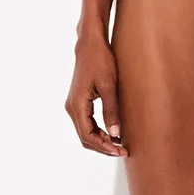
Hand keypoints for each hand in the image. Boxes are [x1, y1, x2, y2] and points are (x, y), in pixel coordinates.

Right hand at [64, 36, 127, 156]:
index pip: (87, 135)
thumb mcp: (109, 85)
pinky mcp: (78, 100)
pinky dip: (97, 130)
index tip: (119, 150)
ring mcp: (73, 104)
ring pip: (85, 131)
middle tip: (122, 150)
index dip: (103, 146)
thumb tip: (115, 134)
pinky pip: (86, 122)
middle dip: (102, 146)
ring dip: (100, 139)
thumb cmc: (101, 60)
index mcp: (77, 104)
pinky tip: (111, 131)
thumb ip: (111, 110)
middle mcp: (71, 107)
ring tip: (119, 143)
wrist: (90, 44)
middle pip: (85, 137)